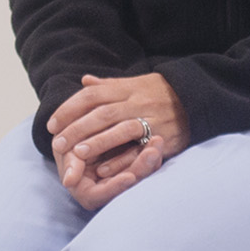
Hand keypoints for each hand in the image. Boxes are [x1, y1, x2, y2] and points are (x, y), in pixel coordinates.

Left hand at [47, 73, 187, 210]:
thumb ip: (109, 85)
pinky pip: (139, 150)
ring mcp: (151, 119)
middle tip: (58, 143)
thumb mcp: (135, 82)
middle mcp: (137, 102)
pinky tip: (103, 170)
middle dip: (77, 128)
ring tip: (77, 154)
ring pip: (120, 129)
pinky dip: (120, 160)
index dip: (70, 108)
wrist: (197, 99)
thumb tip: (84, 81)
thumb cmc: (160, 93)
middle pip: (102, 113)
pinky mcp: (162, 138)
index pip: (92, 96)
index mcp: (127, 88)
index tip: (52, 123)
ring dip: (97, 142)